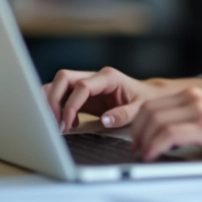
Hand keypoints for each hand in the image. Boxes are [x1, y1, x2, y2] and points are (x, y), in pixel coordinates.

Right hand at [42, 67, 170, 132]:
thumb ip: (124, 115)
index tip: (67, 123)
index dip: (71, 104)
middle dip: (54, 100)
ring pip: (58, 84)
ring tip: (59, 124)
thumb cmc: (144, 100)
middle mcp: (95, 77)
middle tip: (56, 123)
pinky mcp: (82, 94)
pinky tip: (69, 123)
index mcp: (109, 77)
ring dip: (53, 103)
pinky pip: (62, 96)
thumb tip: (106, 120)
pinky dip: (58, 108)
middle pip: (63, 78)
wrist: (148, 96)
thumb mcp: (140, 109)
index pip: (82, 86)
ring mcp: (87, 83)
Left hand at [130, 87, 201, 161]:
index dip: (139, 122)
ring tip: (145, 154)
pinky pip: (168, 134)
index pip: (153, 103)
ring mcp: (200, 111)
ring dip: (144, 140)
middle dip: (138, 131)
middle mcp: (194, 98)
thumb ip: (190, 119)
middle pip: (150, 110)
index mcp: (194, 95)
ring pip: (155, 121)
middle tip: (138, 148)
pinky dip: (155, 146)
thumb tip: (166, 135)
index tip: (138, 138)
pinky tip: (154, 155)